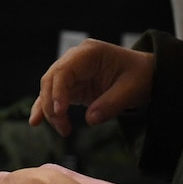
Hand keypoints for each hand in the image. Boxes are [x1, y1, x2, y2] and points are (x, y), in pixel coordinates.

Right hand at [30, 40, 153, 135]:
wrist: (147, 75)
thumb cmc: (140, 76)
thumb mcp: (131, 90)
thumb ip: (110, 104)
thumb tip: (90, 119)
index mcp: (89, 53)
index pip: (64, 71)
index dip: (57, 92)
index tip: (59, 112)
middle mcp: (75, 59)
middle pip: (51, 80)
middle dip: (52, 105)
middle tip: (63, 127)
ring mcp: (72, 71)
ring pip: (49, 89)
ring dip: (50, 110)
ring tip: (62, 130)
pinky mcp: (73, 85)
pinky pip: (54, 96)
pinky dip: (46, 108)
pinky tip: (36, 121)